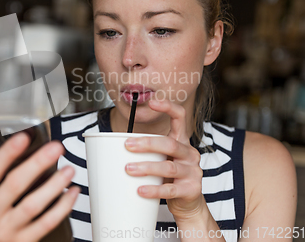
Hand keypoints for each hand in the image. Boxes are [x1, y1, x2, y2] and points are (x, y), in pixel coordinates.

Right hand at [0, 132, 80, 241]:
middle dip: (37, 163)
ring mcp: (7, 229)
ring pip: (33, 204)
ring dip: (54, 185)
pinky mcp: (24, 241)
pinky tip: (71, 193)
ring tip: (68, 170)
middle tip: (55, 148)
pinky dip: (62, 207)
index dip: (8, 151)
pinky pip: (46, 223)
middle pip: (15, 184)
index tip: (24, 137)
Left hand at [124, 99, 204, 220]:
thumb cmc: (168, 176)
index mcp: (181, 141)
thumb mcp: (161, 158)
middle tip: (127, 145)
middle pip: (170, 143)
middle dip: (147, 143)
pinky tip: (140, 190)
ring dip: (146, 167)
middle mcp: (189, 153)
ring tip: (128, 169)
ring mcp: (192, 172)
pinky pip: (170, 189)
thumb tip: (112, 142)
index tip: (152, 102)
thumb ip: (146, 149)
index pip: (180, 117)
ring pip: (168, 167)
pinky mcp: (191, 190)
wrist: (187, 201)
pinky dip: (154, 190)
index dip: (168, 108)